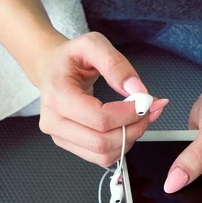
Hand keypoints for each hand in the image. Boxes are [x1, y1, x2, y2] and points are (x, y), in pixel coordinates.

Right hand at [35, 32, 167, 165]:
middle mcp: (53, 121)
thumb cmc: (71, 58)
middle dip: (133, 129)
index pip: (99, 119)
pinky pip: (102, 158)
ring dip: (129, 140)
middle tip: (149, 111)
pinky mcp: (71, 146)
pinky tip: (127, 127)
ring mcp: (60, 137)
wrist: (52, 70)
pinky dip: (121, 146)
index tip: (145, 102)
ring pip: (103, 155)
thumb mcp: (92, 44)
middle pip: (101, 142)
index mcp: (57, 96)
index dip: (128, 115)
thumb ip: (115, 64)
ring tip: (140, 118)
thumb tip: (137, 90)